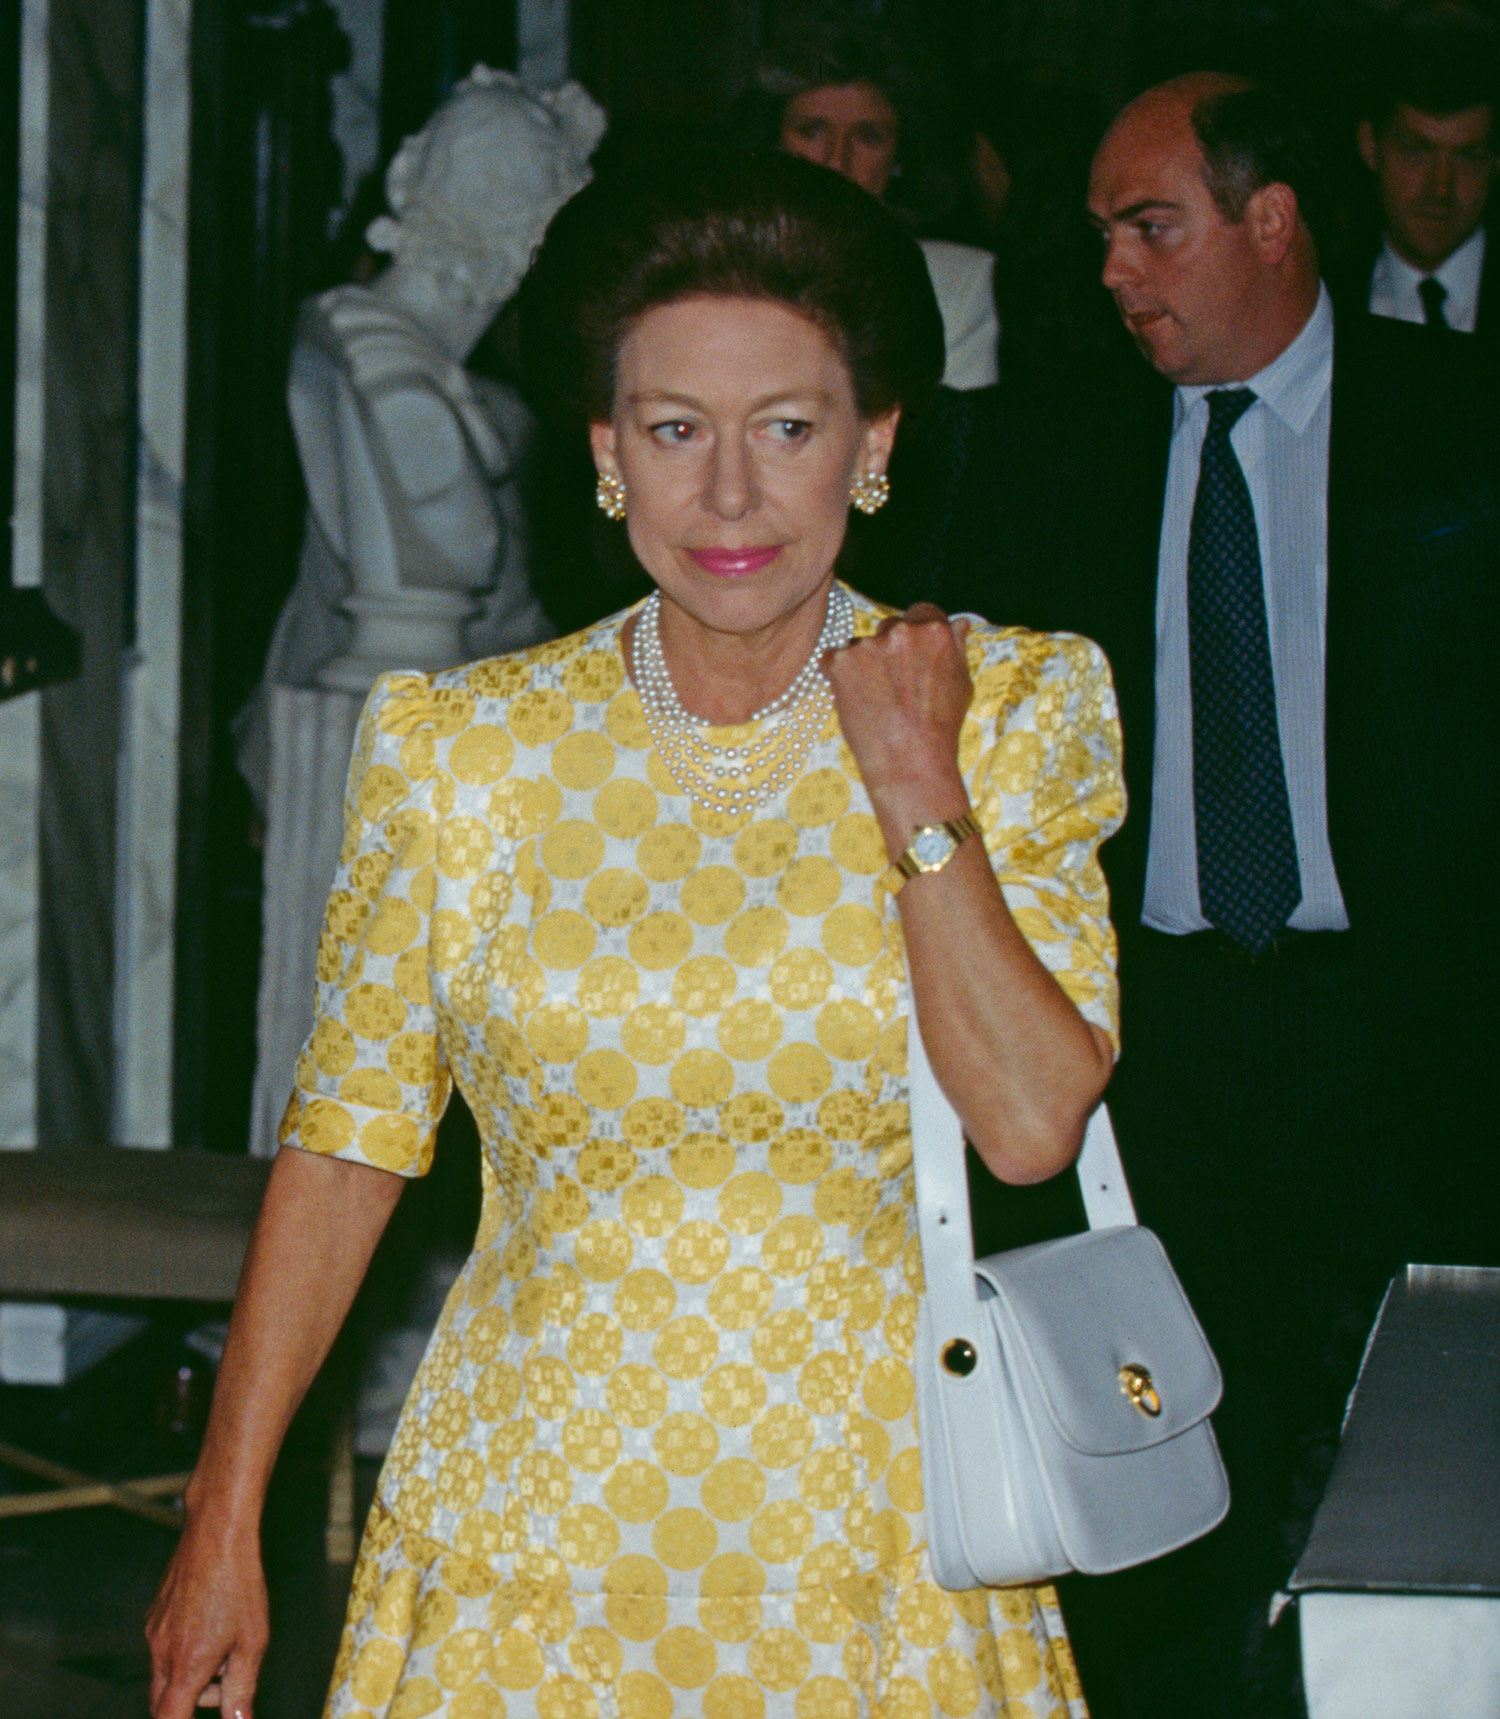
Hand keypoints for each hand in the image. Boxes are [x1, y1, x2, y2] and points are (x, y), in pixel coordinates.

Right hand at [146, 1517, 267, 1718]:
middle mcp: (160, 1652)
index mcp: (185, 1666)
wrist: (217, 1533)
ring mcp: (153, 1631)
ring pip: (164, 1673)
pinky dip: (183, 1649)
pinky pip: (163, 1646)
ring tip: (226, 1645)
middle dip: (192, 1702)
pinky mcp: (154, 1614)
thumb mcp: (252, 1640)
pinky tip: (211, 1622)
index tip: (196, 1717)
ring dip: (190, 1674)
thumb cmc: (239, 1582)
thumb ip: (242, 1688)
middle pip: (163, 1703)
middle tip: (226, 1681)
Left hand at [824, 603, 974, 848]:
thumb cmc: (941, 728)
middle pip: (891, 627)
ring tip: (876, 699)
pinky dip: (839, 676)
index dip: (918, 633)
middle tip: (893, 685)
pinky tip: (856, 700)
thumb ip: (957, 647)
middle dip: (890, 649)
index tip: (913, 655)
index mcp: (935, 630)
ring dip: (864, 663)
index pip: (923, 612)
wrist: (910, 763)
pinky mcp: (840, 662)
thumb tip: (959, 623)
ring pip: (861, 644)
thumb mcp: (962, 684)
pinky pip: (833, 659)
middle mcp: (901, 631)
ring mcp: (867, 645)